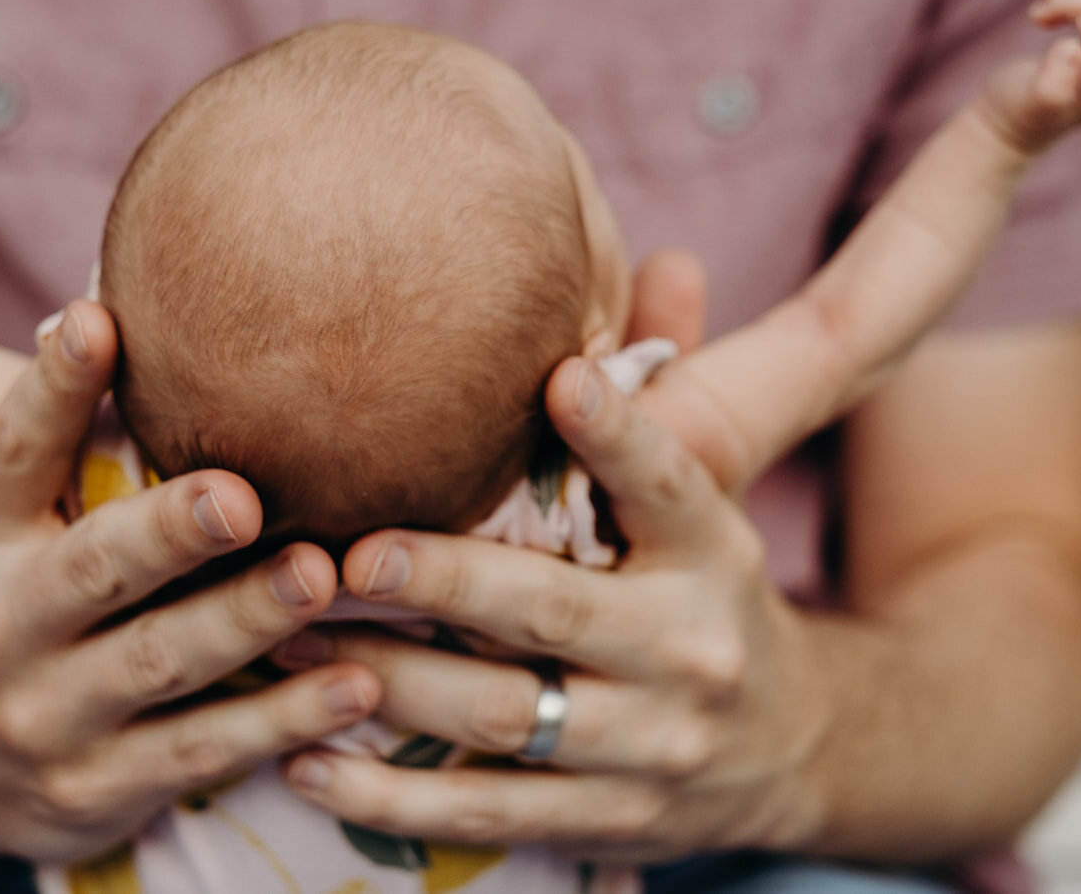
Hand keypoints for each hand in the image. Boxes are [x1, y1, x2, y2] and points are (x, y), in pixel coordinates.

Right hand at [0, 301, 379, 866]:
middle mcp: (2, 625)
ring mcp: (48, 715)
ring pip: (159, 662)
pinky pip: (202, 749)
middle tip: (240, 495)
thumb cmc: (6, 602)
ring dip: (244, 619)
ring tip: (319, 576)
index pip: (14, 452)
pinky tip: (352, 684)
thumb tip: (116, 311)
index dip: (53, 388)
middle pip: (94, 570)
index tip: (97, 322)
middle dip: (168, 533)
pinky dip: (280, 720)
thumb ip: (65, 446)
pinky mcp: (100, 787)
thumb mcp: (1, 527)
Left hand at [275, 354, 827, 861]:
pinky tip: (307, 762)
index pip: (671, 481)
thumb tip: (670, 261)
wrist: (796, 749)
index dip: (618, 432)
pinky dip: (392, 799)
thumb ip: (668, 397)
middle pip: (554, 612)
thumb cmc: (709, 594)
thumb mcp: (709, 502)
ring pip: (504, 717)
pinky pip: (488, 812)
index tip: (558, 379)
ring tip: (285, 642)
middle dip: (445, 584)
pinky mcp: (608, 820)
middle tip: (344, 554)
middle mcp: (689, 646)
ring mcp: (649, 745)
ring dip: (386, 684)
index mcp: (714, 548)